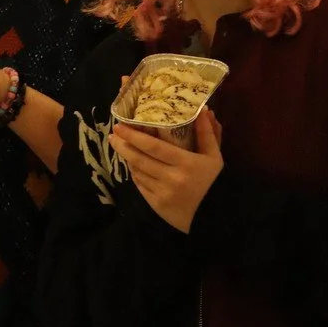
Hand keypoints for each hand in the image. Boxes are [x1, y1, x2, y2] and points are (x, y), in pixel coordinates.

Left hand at [110, 108, 223, 233]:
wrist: (213, 216)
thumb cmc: (213, 182)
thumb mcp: (214, 156)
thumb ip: (207, 133)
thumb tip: (203, 110)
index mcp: (186, 163)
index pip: (154, 147)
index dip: (134, 136)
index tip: (119, 126)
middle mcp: (172, 178)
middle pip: (140, 159)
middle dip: (123, 146)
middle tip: (113, 135)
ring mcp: (163, 193)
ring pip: (138, 172)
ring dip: (128, 158)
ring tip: (121, 146)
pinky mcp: (157, 205)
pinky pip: (140, 185)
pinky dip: (135, 173)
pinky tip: (133, 164)